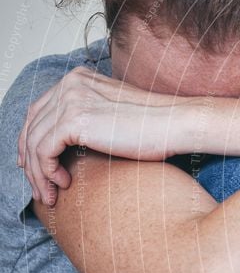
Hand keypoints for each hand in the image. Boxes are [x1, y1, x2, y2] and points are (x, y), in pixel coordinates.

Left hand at [17, 66, 180, 204]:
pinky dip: (47, 172)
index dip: (31, 139)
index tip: (33, 165)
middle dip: (29, 160)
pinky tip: (63, 183)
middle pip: (32, 125)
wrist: (177, 123)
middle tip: (38, 186)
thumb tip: (71, 142)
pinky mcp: (75, 119)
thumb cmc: (157, 126)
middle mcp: (71, 83)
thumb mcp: (115, 115)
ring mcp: (71, 99)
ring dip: (38, 173)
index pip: (40, 110)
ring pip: (34, 142)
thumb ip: (91, 118)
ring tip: (50, 194)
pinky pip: (44, 151)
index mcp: (79, 78)